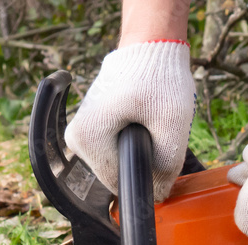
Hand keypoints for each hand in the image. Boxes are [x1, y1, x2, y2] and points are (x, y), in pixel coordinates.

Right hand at [66, 41, 195, 202]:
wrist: (150, 45)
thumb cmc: (159, 77)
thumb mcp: (172, 124)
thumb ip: (166, 166)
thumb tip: (157, 197)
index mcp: (86, 140)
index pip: (120, 182)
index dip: (147, 175)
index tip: (161, 148)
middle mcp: (75, 138)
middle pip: (118, 172)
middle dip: (143, 158)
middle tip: (157, 126)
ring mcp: (80, 131)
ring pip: (117, 160)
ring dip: (139, 148)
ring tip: (150, 119)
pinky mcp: (89, 125)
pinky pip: (114, 147)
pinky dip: (132, 138)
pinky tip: (143, 117)